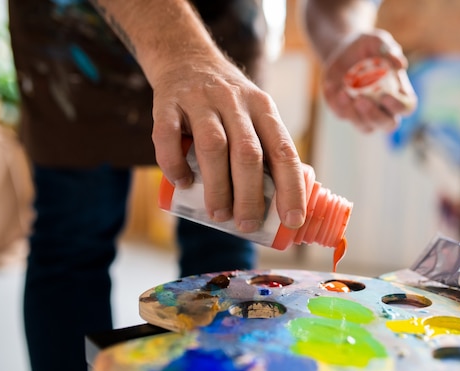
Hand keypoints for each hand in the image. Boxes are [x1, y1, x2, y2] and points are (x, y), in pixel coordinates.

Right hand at [150, 54, 306, 232]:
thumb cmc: (229, 103)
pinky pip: (168, 136)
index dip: (291, 188)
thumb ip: (266, 151)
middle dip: (250, 196)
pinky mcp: (168, 103)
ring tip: (218, 215)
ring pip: (213, 147)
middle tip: (247, 225)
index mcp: (264, 109)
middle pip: (248, 154)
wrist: (187, 58)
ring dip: (216, 187)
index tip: (291, 220)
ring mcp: (200, 101)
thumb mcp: (256, 115)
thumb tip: (279, 209)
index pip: (284, 151)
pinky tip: (181, 183)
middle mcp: (236, 102)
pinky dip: (174, 163)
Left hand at [321, 29, 416, 132]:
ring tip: (344, 92)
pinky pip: (342, 115)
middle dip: (375, 116)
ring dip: (355, 115)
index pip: (406, 107)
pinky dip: (337, 104)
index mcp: (399, 93)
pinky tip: (332, 87)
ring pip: (365, 127)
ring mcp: (365, 114)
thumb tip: (400, 64)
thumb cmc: (368, 47)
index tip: (385, 95)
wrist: (343, 50)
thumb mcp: (378, 41)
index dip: (398, 106)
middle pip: (388, 125)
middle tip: (361, 99)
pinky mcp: (345, 112)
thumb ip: (390, 50)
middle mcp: (385, 108)